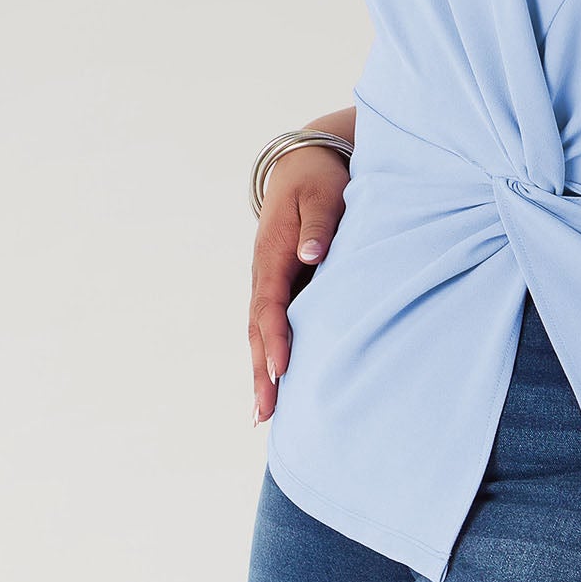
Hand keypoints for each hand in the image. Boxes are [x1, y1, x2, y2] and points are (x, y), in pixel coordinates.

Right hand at [250, 147, 350, 419]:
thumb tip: (310, 256)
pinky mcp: (282, 289)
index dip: (276, 338)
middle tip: (265, 413)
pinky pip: (273, 329)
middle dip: (261, 372)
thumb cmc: (318, 181)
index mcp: (273, 254)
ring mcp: (270, 284)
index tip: (282, 369)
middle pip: (258, 330)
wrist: (303, 166)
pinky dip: (271, 359)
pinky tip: (277, 388)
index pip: (271, 303)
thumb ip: (319, 226)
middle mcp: (265, 274)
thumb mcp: (322, 195)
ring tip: (264, 415)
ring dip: (262, 373)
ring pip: (261, 334)